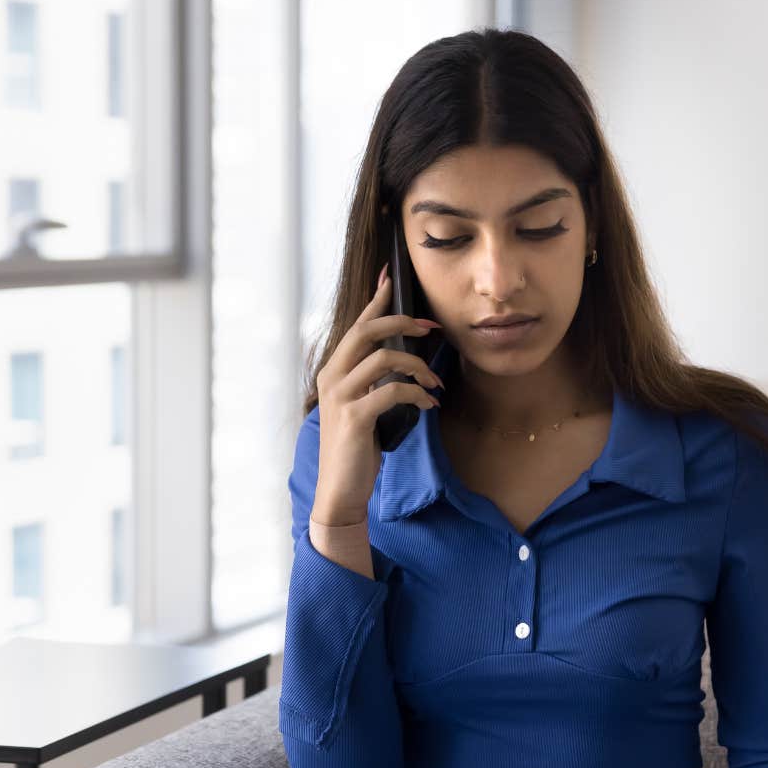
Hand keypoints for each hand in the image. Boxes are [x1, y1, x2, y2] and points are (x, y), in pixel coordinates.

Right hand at [310, 263, 443, 524]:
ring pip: (384, 358)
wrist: (340, 490)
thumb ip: (376, 382)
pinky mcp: (354, 417)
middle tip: (431, 327)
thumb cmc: (357, 449)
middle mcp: (332, 376)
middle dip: (402, 321)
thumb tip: (407, 362)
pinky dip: (417, 393)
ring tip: (435, 381)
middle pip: (367, 331)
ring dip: (418, 365)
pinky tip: (430, 404)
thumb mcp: (365, 407)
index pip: (357, 325)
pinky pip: (393, 391)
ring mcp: (340, 395)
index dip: (377, 299)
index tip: (393, 276)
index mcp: (334, 370)